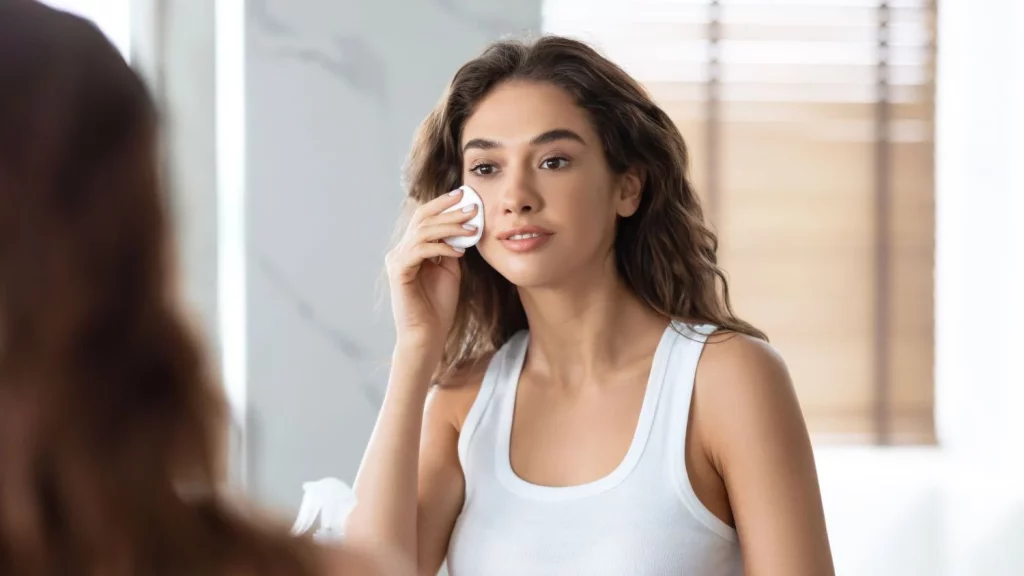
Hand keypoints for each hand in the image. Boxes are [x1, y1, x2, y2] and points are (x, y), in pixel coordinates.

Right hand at [385, 189, 477, 350]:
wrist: (428, 334)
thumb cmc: (439, 306)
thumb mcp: (450, 270)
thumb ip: (451, 248)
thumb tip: (464, 227)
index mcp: (412, 248)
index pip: (425, 217)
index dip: (443, 204)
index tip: (465, 195)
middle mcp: (401, 250)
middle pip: (423, 219)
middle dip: (449, 210)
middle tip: (472, 207)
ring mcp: (398, 260)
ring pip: (423, 232)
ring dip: (450, 227)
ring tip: (472, 228)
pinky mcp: (399, 271)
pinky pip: (420, 250)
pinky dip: (441, 248)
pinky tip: (458, 252)